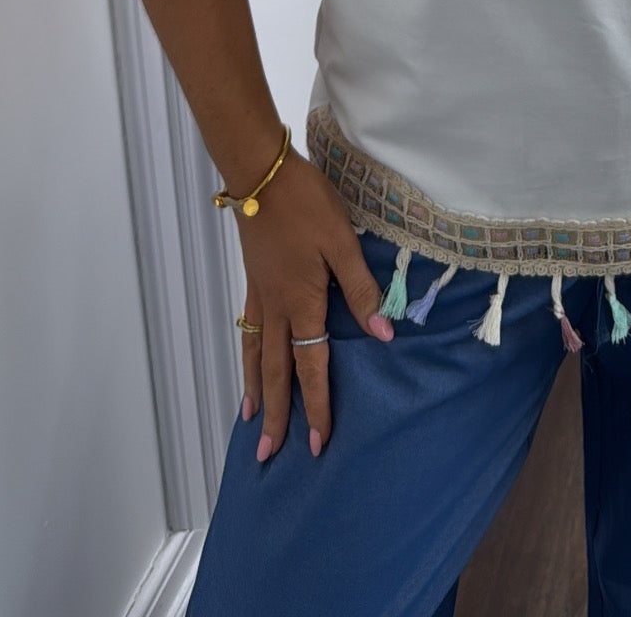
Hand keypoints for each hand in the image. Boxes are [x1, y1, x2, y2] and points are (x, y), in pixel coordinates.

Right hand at [235, 150, 392, 460]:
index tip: (320, 442)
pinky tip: (249, 362)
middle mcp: (277, 308)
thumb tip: (383, 333)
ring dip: (255, 391)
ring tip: (249, 421)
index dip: (317, 405)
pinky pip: (248, 332)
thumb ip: (361, 288)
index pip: (311, 366)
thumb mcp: (342, 242)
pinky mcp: (253, 281)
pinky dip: (247, 356)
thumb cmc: (306, 204)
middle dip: (276, 415)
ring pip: (256, 355)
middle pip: (276, 372)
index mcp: (303, 302)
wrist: (261, 175)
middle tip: (268, 455)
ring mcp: (260, 296)